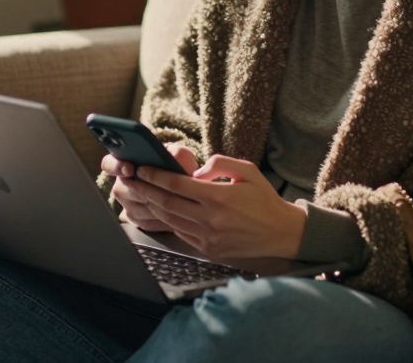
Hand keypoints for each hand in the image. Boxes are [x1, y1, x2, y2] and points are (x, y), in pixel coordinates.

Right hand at [102, 143, 198, 232]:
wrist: (186, 187)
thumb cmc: (178, 166)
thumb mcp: (180, 154)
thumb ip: (176, 152)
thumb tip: (173, 158)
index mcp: (125, 162)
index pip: (108, 164)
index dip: (116, 166)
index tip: (130, 169)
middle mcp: (121, 184)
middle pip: (123, 190)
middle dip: (144, 190)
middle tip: (162, 189)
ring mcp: (126, 204)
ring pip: (135, 208)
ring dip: (154, 205)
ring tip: (174, 201)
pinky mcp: (136, 220)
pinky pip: (145, 222)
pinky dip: (160, 219)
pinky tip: (175, 213)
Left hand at [128, 155, 306, 258]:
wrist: (281, 232)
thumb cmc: (263, 198)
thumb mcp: (247, 171)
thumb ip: (219, 164)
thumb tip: (194, 172)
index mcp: (219, 197)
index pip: (177, 185)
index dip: (155, 176)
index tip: (142, 168)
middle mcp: (210, 219)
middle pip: (167, 203)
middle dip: (145, 190)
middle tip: (131, 179)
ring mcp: (208, 237)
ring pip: (170, 220)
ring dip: (152, 206)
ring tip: (141, 193)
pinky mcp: (208, 249)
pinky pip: (181, 233)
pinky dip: (168, 220)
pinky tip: (160, 210)